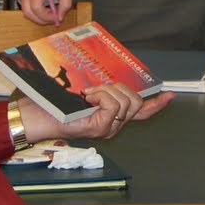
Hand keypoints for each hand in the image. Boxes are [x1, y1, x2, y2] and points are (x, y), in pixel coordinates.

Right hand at [16, 0, 71, 24]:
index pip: (37, 7)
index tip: (56, 18)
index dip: (46, 16)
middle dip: (41, 20)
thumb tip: (60, 17)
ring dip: (38, 17)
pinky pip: (26, 7)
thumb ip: (66, 2)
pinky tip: (44, 9)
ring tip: (49, 13)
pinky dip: (35, 12)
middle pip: (28, 12)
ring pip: (26, 12)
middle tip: (52, 19)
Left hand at [19, 84, 174, 143]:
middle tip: (95, 90)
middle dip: (119, 87)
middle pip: (135, 101)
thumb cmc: (52, 103)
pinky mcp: (100, 128)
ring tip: (88, 95)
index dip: (156, 105)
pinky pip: (114, 104)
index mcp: (111, 117)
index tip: (169, 95)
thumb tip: (109, 75)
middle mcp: (113, 126)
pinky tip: (87, 98)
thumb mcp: (81, 90)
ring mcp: (107, 128)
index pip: (140, 113)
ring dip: (106, 91)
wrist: (34, 116)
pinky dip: (101, 95)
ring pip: (126, 101)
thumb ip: (99, 87)